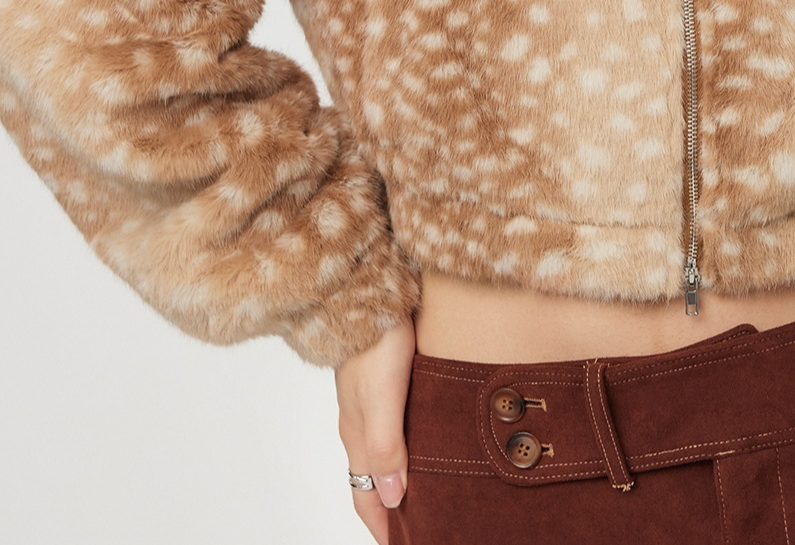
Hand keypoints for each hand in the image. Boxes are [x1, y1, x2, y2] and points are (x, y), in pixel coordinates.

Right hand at [335, 316, 415, 543]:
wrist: (366, 282)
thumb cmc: (374, 336)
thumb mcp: (381, 396)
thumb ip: (385, 446)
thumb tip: (394, 498)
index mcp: (357, 432)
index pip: (365, 494)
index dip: (383, 525)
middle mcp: (361, 419)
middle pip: (375, 475)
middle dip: (394, 505)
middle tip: (422, 525)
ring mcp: (371, 396)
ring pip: (386, 447)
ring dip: (403, 472)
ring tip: (430, 488)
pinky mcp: (387, 374)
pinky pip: (396, 420)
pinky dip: (409, 440)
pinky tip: (429, 434)